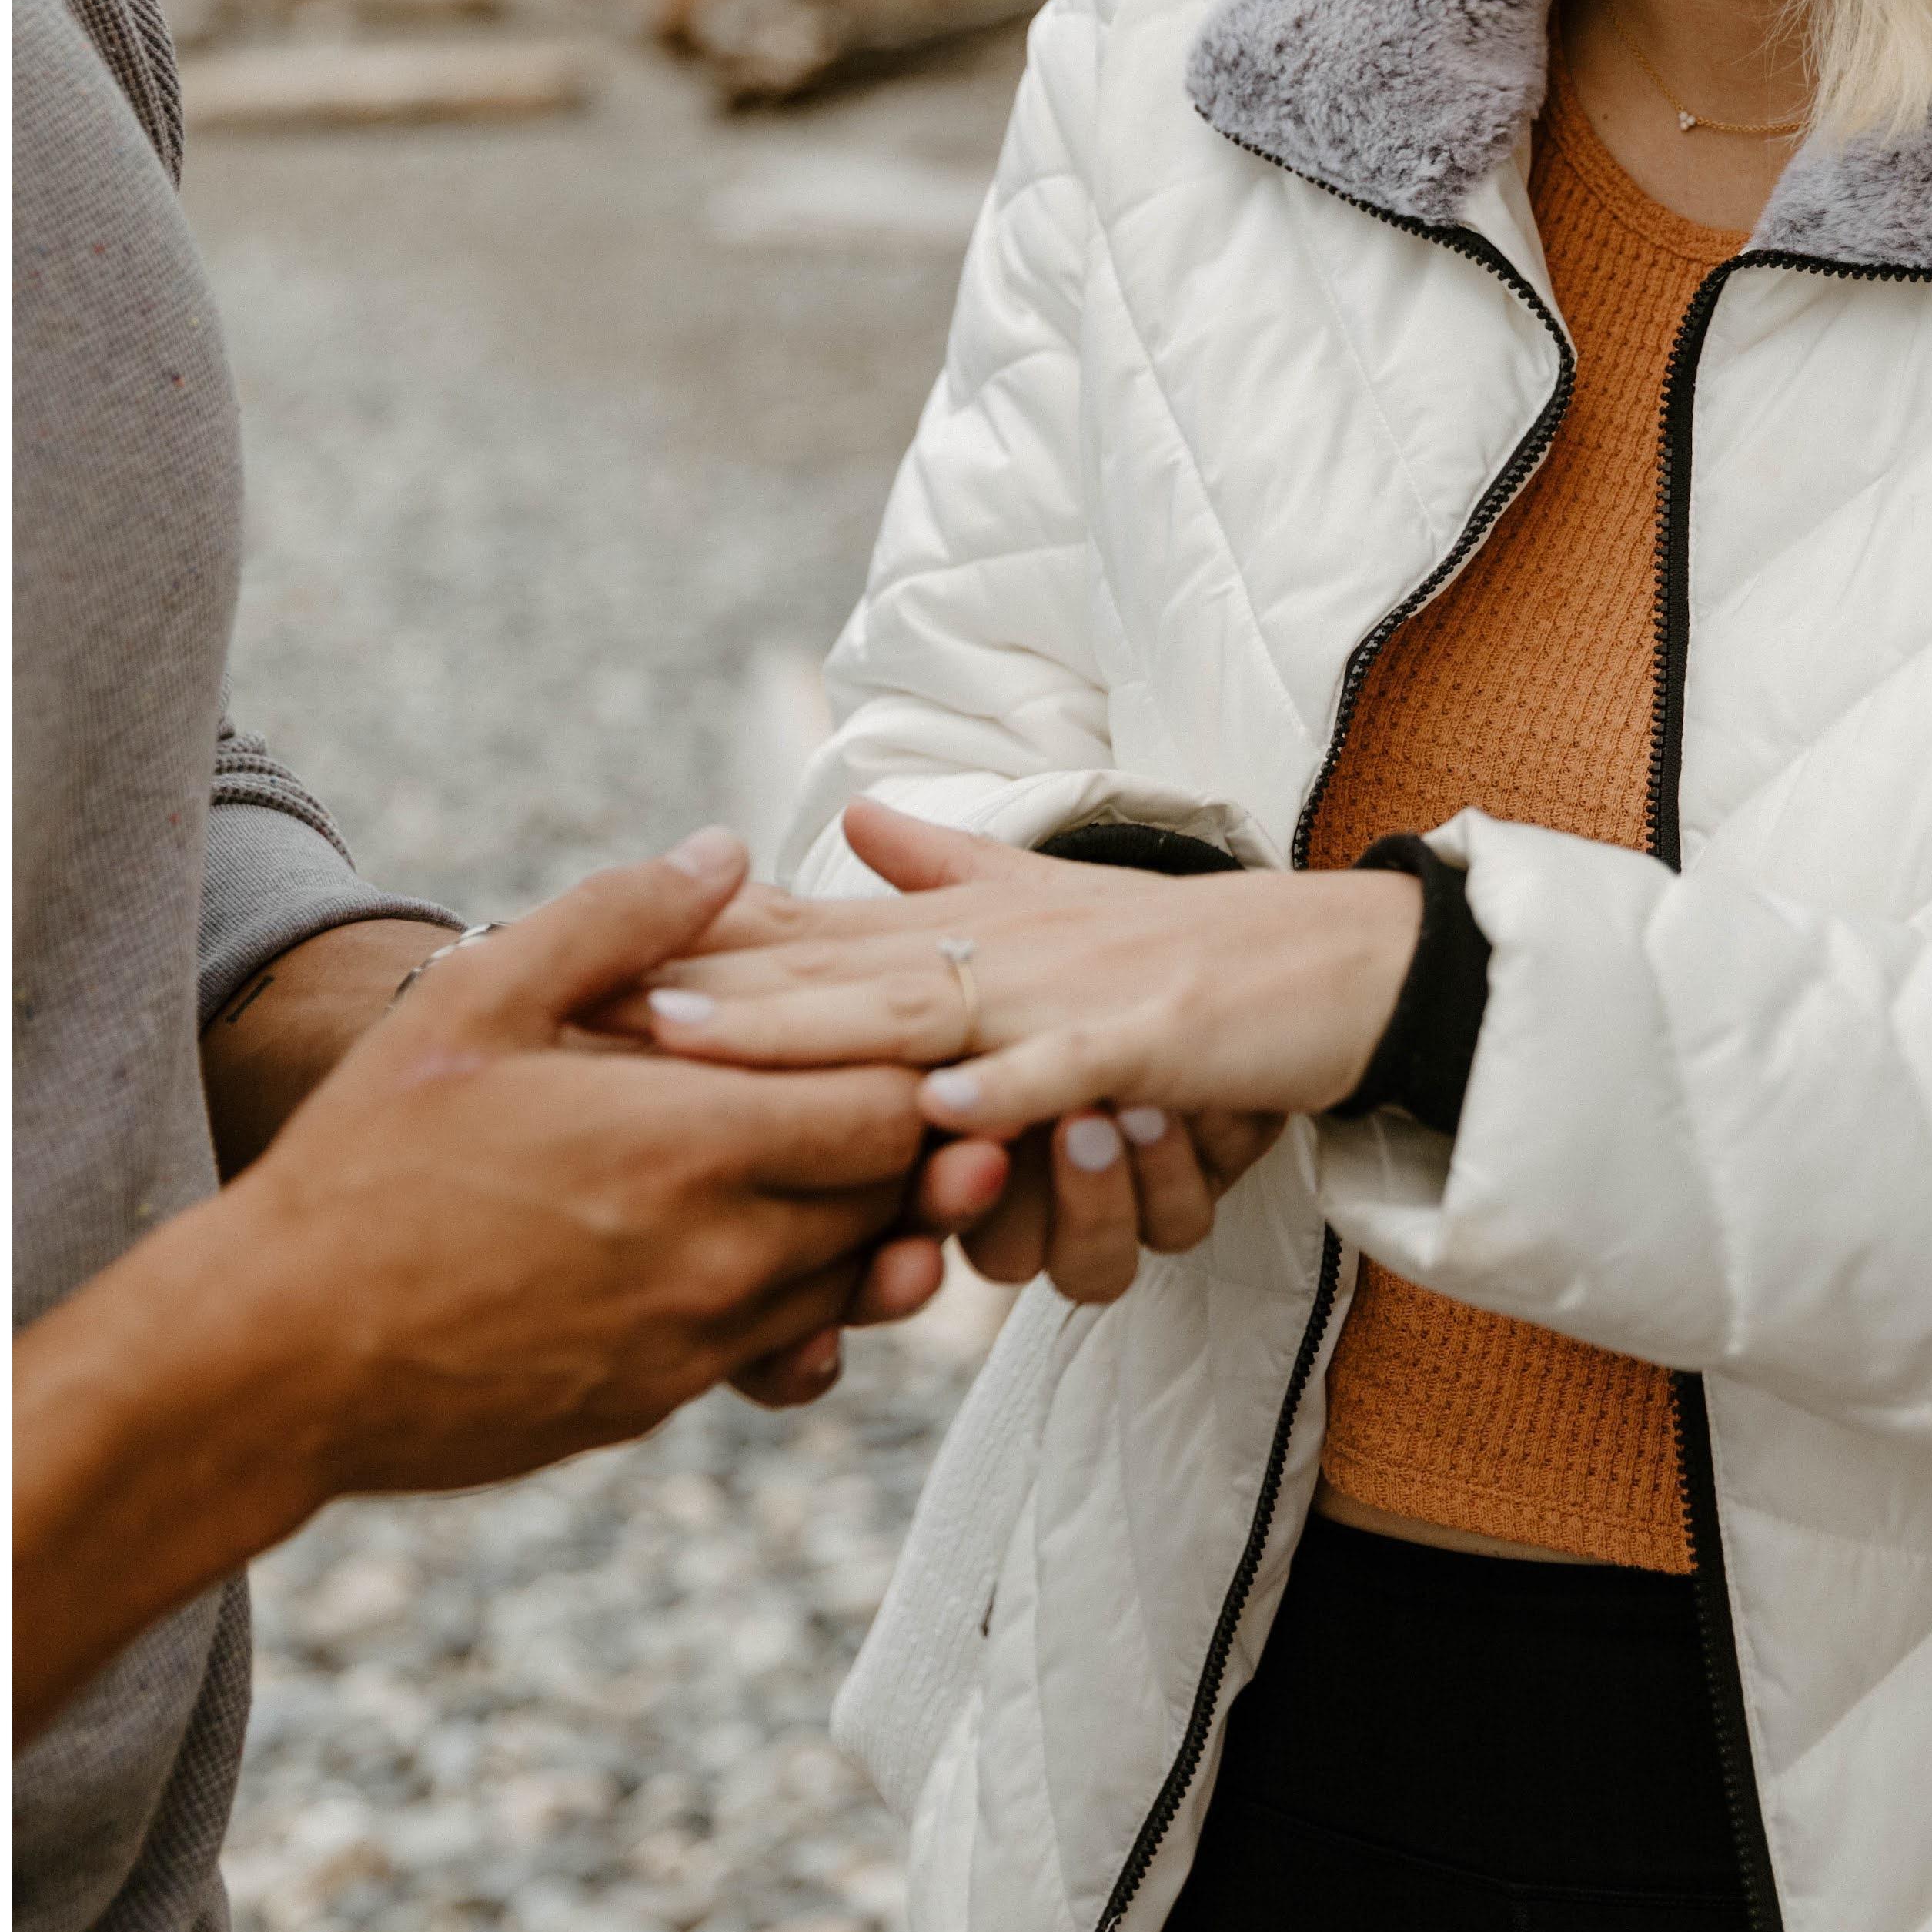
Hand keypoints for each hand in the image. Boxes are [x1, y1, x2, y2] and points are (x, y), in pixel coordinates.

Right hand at [18, 832, 958, 1738]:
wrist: (272, 1359)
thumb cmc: (368, 1162)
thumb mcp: (477, 1000)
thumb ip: (618, 920)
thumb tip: (728, 848)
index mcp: (693, 1149)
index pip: (899, 1109)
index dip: (919, 1062)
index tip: (907, 1024)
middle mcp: (720, 1260)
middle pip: (897, 1200)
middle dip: (914, 1143)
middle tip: (905, 1082)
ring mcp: (693, 1347)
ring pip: (851, 1282)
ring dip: (862, 1223)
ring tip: (838, 1155)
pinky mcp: (657, 1404)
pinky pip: (777, 1349)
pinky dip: (791, 1295)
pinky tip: (741, 1238)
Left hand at [641, 799, 1420, 1146]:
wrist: (1343, 963)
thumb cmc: (1199, 951)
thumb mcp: (1058, 909)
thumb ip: (954, 871)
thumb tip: (859, 825)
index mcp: (974, 933)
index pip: (818, 937)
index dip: (705, 945)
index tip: (587, 956)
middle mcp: (1003, 951)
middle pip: (832, 974)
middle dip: (710, 990)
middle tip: (589, 1002)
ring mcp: (1070, 993)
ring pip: (917, 1015)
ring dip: (807, 1033)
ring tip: (700, 1046)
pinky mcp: (1147, 1037)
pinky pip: (1059, 1068)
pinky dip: (1002, 1089)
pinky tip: (936, 1106)